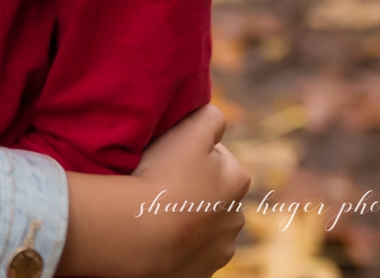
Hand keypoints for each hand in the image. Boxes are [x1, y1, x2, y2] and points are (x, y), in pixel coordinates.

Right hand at [58, 105, 248, 277]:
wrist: (142, 234)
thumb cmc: (164, 176)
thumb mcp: (189, 129)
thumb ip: (210, 116)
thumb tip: (216, 119)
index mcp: (238, 180)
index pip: (217, 156)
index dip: (191, 153)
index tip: (169, 157)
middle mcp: (237, 217)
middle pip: (212, 193)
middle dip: (194, 188)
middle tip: (161, 182)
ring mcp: (219, 249)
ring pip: (203, 225)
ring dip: (187, 217)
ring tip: (156, 210)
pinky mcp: (200, 272)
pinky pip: (189, 252)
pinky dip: (178, 244)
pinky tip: (157, 234)